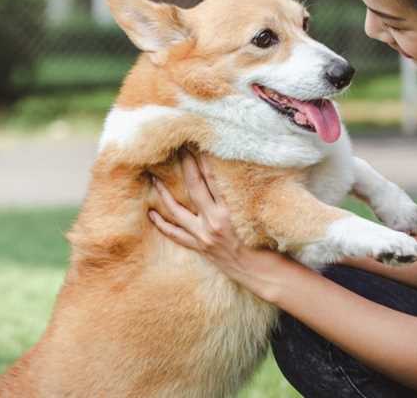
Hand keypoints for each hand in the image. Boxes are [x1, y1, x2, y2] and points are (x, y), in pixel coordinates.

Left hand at [149, 150, 296, 296]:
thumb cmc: (265, 242)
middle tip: (178, 148)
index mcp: (229, 212)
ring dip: (164, 194)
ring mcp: (203, 236)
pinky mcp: (198, 246)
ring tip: (154, 178)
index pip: (213, 178)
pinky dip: (162, 225)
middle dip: (186, 165)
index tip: (197, 144)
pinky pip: (176, 235)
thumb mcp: (256, 214)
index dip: (204, 159)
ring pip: (177, 211)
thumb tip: (232, 172)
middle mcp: (213, 222)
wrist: (259, 272)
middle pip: (194, 187)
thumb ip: (241, 196)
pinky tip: (151, 213)